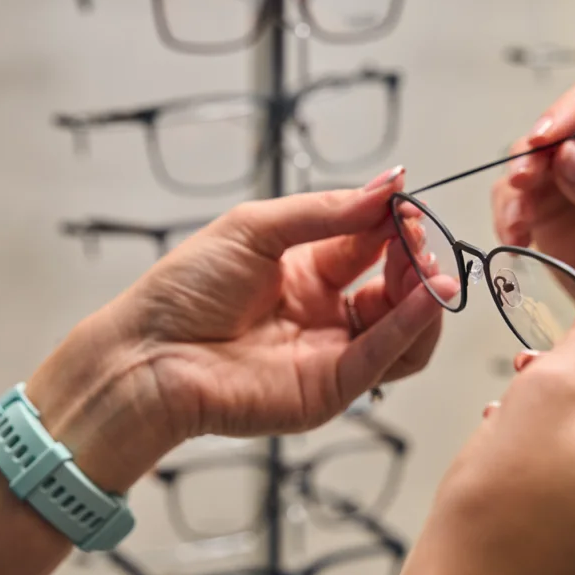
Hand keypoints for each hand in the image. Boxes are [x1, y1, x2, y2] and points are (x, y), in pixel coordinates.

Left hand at [28, 168, 445, 490]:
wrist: (148, 353)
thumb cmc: (184, 291)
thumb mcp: (256, 229)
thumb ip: (328, 212)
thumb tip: (391, 183)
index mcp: (306, 271)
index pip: (371, 244)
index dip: (395, 225)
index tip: (406, 206)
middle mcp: (324, 314)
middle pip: (396, 287)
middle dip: (414, 258)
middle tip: (414, 238)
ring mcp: (330, 354)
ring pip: (405, 331)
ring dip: (424, 296)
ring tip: (427, 269)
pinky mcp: (329, 390)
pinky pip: (383, 360)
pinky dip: (411, 327)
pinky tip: (424, 298)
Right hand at [491, 76, 574, 320]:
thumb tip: (566, 155)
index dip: (571, 111)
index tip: (544, 138)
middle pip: (557, 124)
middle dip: (533, 153)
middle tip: (520, 181)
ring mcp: (570, 165)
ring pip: (528, 158)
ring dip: (516, 189)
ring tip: (518, 224)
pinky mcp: (545, 196)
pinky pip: (513, 196)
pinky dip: (509, 216)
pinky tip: (517, 241)